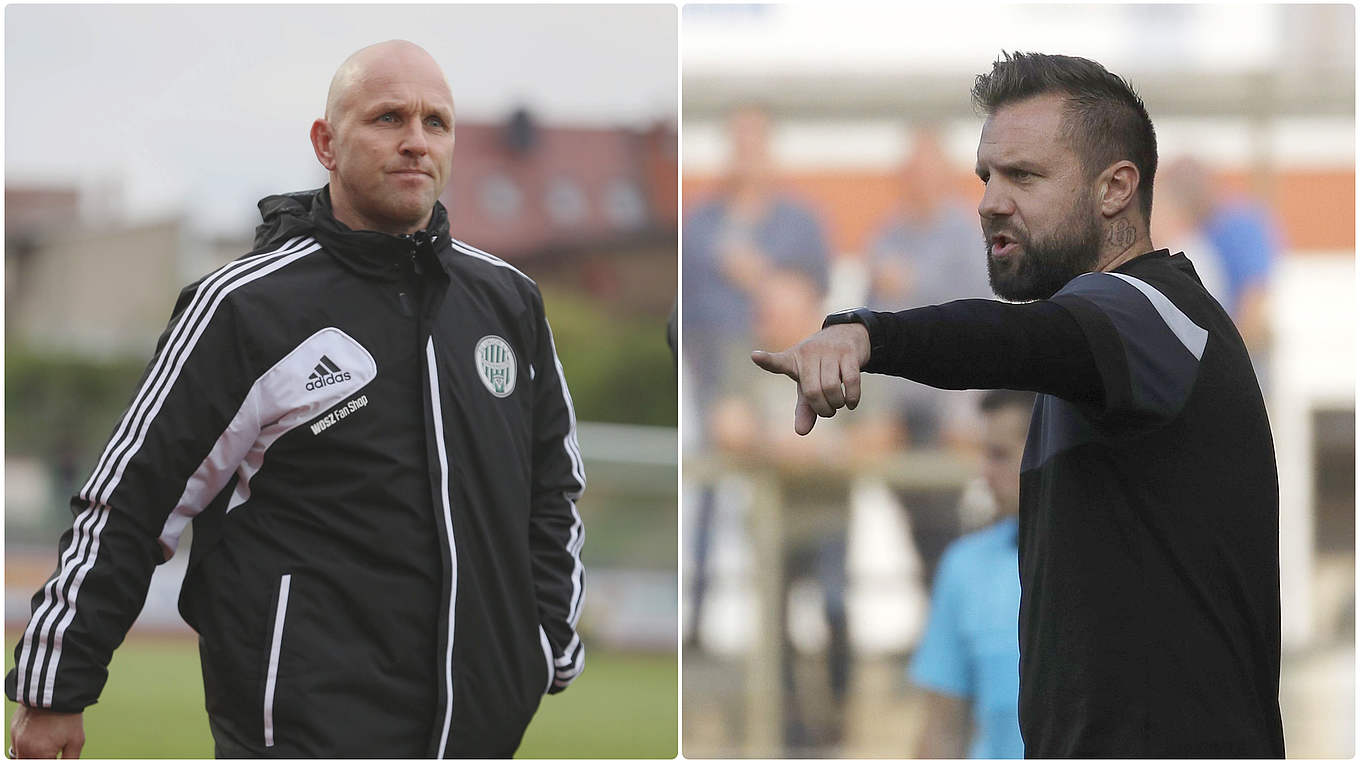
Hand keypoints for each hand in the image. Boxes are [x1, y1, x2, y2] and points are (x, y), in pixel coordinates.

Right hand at [10, 704, 83, 757]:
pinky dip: (27, 743)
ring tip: (47, 741)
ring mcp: (16, 737)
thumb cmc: (68, 716)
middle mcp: (23, 747)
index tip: (56, 755)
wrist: (57, 691)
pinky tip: (40, 734)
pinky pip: (17, 743)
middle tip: (52, 750)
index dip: (51, 759)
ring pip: (21, 755)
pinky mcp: (13, 728)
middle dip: (42, 757)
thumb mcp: (76, 741)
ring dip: (32, 753)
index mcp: (39, 753)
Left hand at [750, 323, 870, 434]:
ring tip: (838, 405)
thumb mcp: (809, 384)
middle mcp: (809, 353)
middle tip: (828, 411)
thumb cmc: (821, 365)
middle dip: (822, 409)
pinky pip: (851, 380)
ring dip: (836, 404)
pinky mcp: (848, 353)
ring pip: (831, 386)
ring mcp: (829, 351)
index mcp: (793, 360)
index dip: (767, 360)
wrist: (846, 334)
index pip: (777, 362)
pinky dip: (852, 398)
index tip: (755, 356)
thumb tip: (801, 432)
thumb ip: (804, 408)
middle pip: (812, 391)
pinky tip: (851, 403)